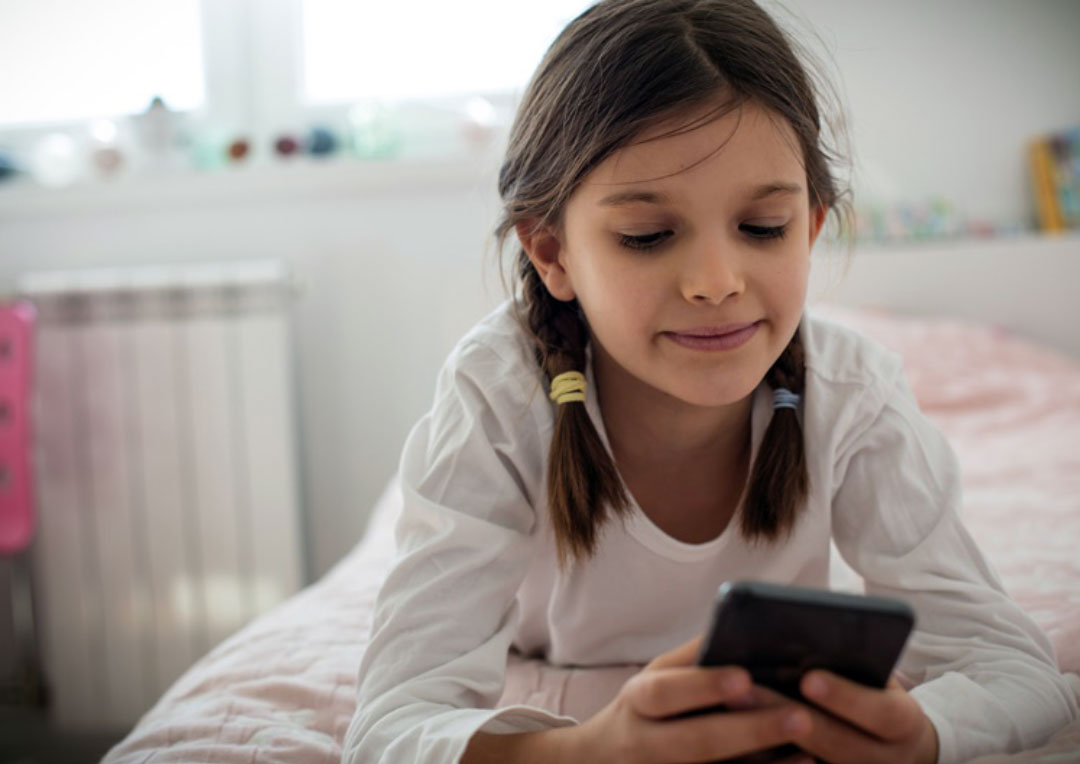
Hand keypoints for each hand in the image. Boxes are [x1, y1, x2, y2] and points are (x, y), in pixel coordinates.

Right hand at [565, 635, 816, 763]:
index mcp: (639, 701)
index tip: (745, 677)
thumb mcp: (656, 677)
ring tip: (811, 750)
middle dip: (748, 731)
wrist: (602, 762)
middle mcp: (645, 744)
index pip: (665, 692)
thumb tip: (743, 628)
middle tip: (800, 716)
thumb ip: (693, 658)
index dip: (703, 686)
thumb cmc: (647, 709)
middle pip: (694, 742)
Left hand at [728, 671, 938, 763]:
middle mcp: (886, 760)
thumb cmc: (875, 695)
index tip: (809, 678)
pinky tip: (730, 735)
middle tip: (745, 689)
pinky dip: (764, 759)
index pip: (881, 713)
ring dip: (765, 739)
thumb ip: (853, 665)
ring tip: (726, 707)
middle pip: (838, 745)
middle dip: (788, 716)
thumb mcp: (878, 679)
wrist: (897, 749)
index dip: (846, 697)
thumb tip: (806, 638)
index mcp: (902, 724)